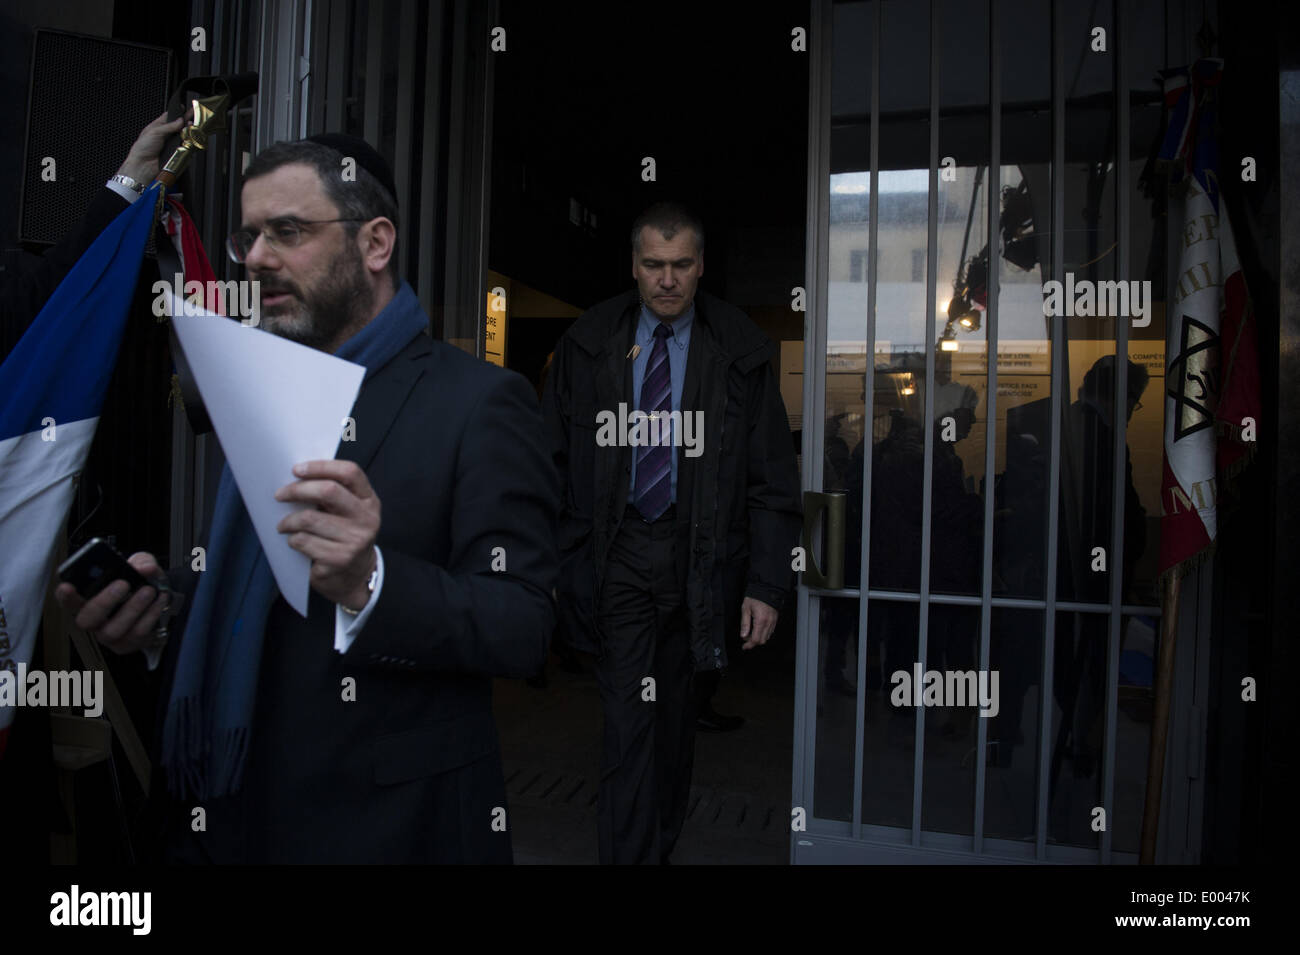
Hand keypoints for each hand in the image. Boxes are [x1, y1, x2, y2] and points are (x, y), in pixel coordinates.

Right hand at [54, 552, 169, 654]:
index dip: (65, 596)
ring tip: (148, 591)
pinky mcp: (128, 644)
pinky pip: (137, 632)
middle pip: (87, 619)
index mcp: (88, 600)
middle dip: (104, 601)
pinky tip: (159, 600)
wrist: (160, 603)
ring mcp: (110, 636)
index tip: (67, 586)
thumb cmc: (141, 584)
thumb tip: (145, 568)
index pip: (69, 600)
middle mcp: (94, 621)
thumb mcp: (141, 566)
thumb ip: (142, 562)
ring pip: (113, 629)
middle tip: (123, 584)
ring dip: (133, 608)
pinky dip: (151, 614)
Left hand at [114, 109, 189, 184]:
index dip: (177, 112)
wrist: (144, 165)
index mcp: (158, 127)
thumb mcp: (155, 131)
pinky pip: (186, 147)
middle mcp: (166, 135)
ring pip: (184, 136)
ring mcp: (172, 144)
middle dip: (186, 121)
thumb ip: (169, 126)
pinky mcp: (177, 154)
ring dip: (188, 132)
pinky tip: (190, 139)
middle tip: (193, 116)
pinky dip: (189, 144)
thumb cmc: (143, 148)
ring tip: (191, 126)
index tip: (184, 108)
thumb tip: (180, 120)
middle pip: (179, 126)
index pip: (170, 117)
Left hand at [275, 460, 380, 609]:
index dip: (321, 467)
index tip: (296, 470)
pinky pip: (304, 541)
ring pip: (309, 519)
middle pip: (328, 491)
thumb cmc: (344, 536)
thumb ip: (333, 494)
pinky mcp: (339, 559)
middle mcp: (366, 519)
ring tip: (284, 525)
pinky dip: (293, 540)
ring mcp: (355, 540)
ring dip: (288, 521)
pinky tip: (295, 541)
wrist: (356, 575)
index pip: (349, 472)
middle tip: (280, 495)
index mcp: (369, 500)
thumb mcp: (349, 512)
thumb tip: (296, 478)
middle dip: (297, 490)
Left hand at [739, 596, 777, 649]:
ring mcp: (773, 622)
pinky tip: (758, 630)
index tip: (744, 646)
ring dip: (758, 638)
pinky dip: (764, 634)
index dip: (749, 645)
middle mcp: (768, 623)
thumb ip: (744, 623)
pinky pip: (770, 632)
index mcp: (760, 621)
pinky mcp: (775, 620)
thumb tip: (743, 635)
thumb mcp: (746, 608)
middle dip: (753, 643)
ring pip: (767, 637)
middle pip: (762, 641)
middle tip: (745, 639)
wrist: (767, 589)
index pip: (755, 639)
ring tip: (751, 634)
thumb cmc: (756, 597)